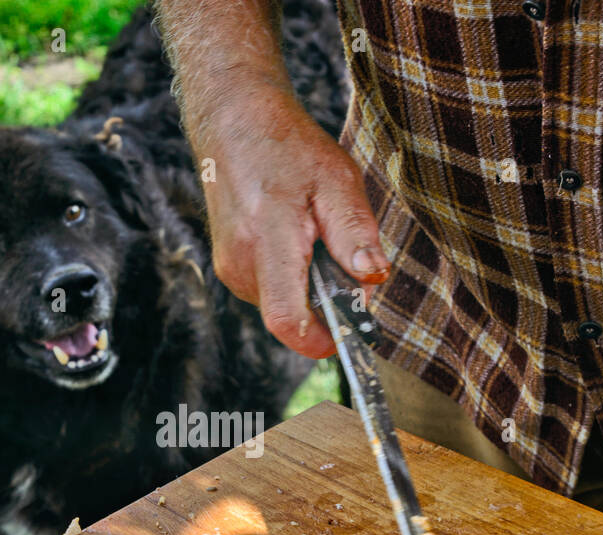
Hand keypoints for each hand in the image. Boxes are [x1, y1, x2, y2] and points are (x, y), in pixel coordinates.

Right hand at [195, 82, 389, 357]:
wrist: (235, 124)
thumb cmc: (288, 148)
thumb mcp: (336, 180)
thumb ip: (354, 233)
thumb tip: (373, 279)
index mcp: (268, 242)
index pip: (288, 320)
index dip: (321, 341)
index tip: (351, 335)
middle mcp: (241, 264)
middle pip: (291, 316)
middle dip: (325, 303)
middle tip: (343, 257)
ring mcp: (231, 269)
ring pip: (282, 304)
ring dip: (309, 287)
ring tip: (315, 236)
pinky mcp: (229, 268)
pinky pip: (271, 290)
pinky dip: (293, 277)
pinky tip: (296, 238)